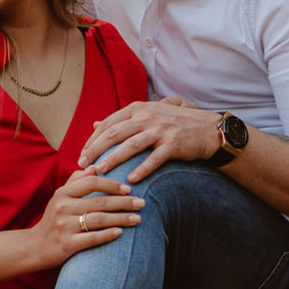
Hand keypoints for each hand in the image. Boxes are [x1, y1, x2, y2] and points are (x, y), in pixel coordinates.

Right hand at [30, 172, 144, 267]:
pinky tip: (120, 233)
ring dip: (121, 219)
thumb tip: (95, 167)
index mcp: (63, 193)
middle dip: (124, 202)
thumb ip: (76, 181)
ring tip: (138, 219)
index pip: (92, 182)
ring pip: (99, 219)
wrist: (35, 247)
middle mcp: (62, 207)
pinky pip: (91, 238)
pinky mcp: (66, 244)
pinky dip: (108, 235)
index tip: (129, 189)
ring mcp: (64, 226)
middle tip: (142, 203)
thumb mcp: (60, 197)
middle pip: (100, 201)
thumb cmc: (53, 219)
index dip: (112, 184)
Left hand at [78, 100, 220, 180]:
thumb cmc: (174, 124)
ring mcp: (160, 129)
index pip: (108, 124)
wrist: (207, 129)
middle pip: (114, 133)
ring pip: (130, 145)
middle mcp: (147, 116)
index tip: (81, 156)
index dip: (92, 140)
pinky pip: (154, 158)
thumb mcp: (147, 115)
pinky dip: (142, 169)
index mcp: (138, 109)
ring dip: (113, 159)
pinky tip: (132, 180)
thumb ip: (122, 120)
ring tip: (100, 172)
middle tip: (82, 165)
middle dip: (95, 150)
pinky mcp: (173, 143)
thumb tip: (95, 124)